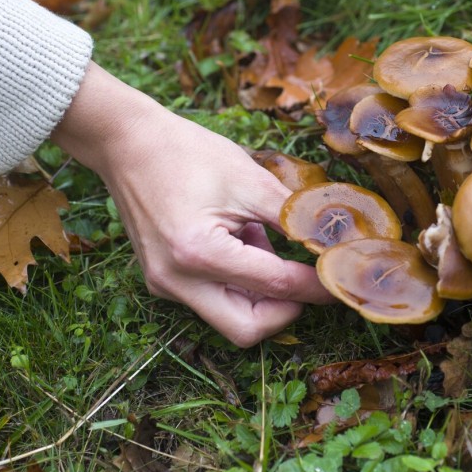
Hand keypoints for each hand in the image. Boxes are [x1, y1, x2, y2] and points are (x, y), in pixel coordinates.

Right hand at [51, 63, 332, 345]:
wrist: (127, 142)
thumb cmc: (187, 153)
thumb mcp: (250, 180)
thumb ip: (294, 218)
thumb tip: (334, 245)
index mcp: (199, 253)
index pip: (275, 285)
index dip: (316, 284)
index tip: (344, 277)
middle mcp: (176, 280)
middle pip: (247, 328)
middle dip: (285, 309)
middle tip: (308, 277)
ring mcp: (164, 285)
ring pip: (229, 317)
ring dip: (260, 293)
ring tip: (260, 239)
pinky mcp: (161, 281)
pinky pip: (210, 299)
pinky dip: (236, 281)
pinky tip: (237, 239)